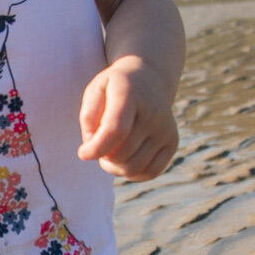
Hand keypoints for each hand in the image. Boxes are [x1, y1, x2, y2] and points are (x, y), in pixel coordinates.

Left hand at [78, 58, 177, 179]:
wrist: (149, 80)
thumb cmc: (114, 89)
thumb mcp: (95, 91)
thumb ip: (88, 117)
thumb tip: (92, 146)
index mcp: (130, 94)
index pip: (116, 130)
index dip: (96, 148)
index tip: (83, 153)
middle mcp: (153, 112)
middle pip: (121, 154)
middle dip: (103, 156)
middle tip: (98, 146)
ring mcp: (166, 129)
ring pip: (134, 167)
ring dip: (115, 167)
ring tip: (109, 153)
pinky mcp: (172, 142)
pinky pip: (150, 172)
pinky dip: (133, 173)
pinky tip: (125, 160)